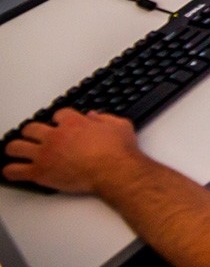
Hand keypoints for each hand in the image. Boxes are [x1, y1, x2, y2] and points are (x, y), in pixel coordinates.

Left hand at [2, 109, 143, 193]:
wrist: (114, 171)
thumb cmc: (118, 151)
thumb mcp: (120, 125)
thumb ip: (105, 118)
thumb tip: (95, 116)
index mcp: (73, 123)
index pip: (59, 114)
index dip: (60, 119)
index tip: (61, 123)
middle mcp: (55, 136)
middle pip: (31, 128)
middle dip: (32, 131)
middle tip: (33, 135)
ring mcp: (45, 154)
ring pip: (16, 147)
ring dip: (15, 148)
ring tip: (16, 150)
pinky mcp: (40, 172)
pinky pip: (15, 171)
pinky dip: (11, 171)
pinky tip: (11, 171)